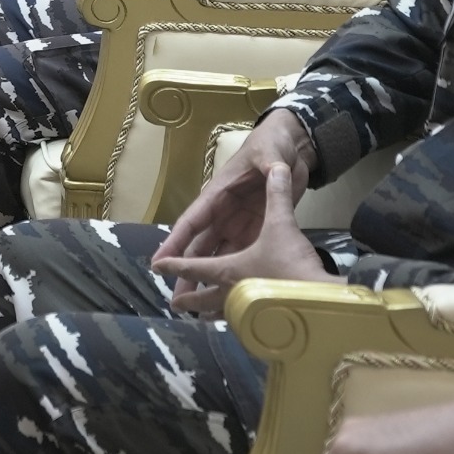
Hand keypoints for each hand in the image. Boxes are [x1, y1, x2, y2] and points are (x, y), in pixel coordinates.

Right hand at [154, 109, 318, 283]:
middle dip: (187, 271)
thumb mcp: (270, 152)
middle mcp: (225, 214)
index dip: (176, 241)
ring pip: (220, 257)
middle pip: (201, 246)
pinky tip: (231, 296)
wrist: (293, 149)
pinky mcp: (260, 233)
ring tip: (197, 307)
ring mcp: (241, 225)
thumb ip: (271, 164)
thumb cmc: (273, 146)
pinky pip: (246, 258)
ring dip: (208, 280)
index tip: (160, 262)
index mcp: (219, 194)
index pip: (193, 220)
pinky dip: (236, 277)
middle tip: (176, 298)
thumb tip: (276, 167)